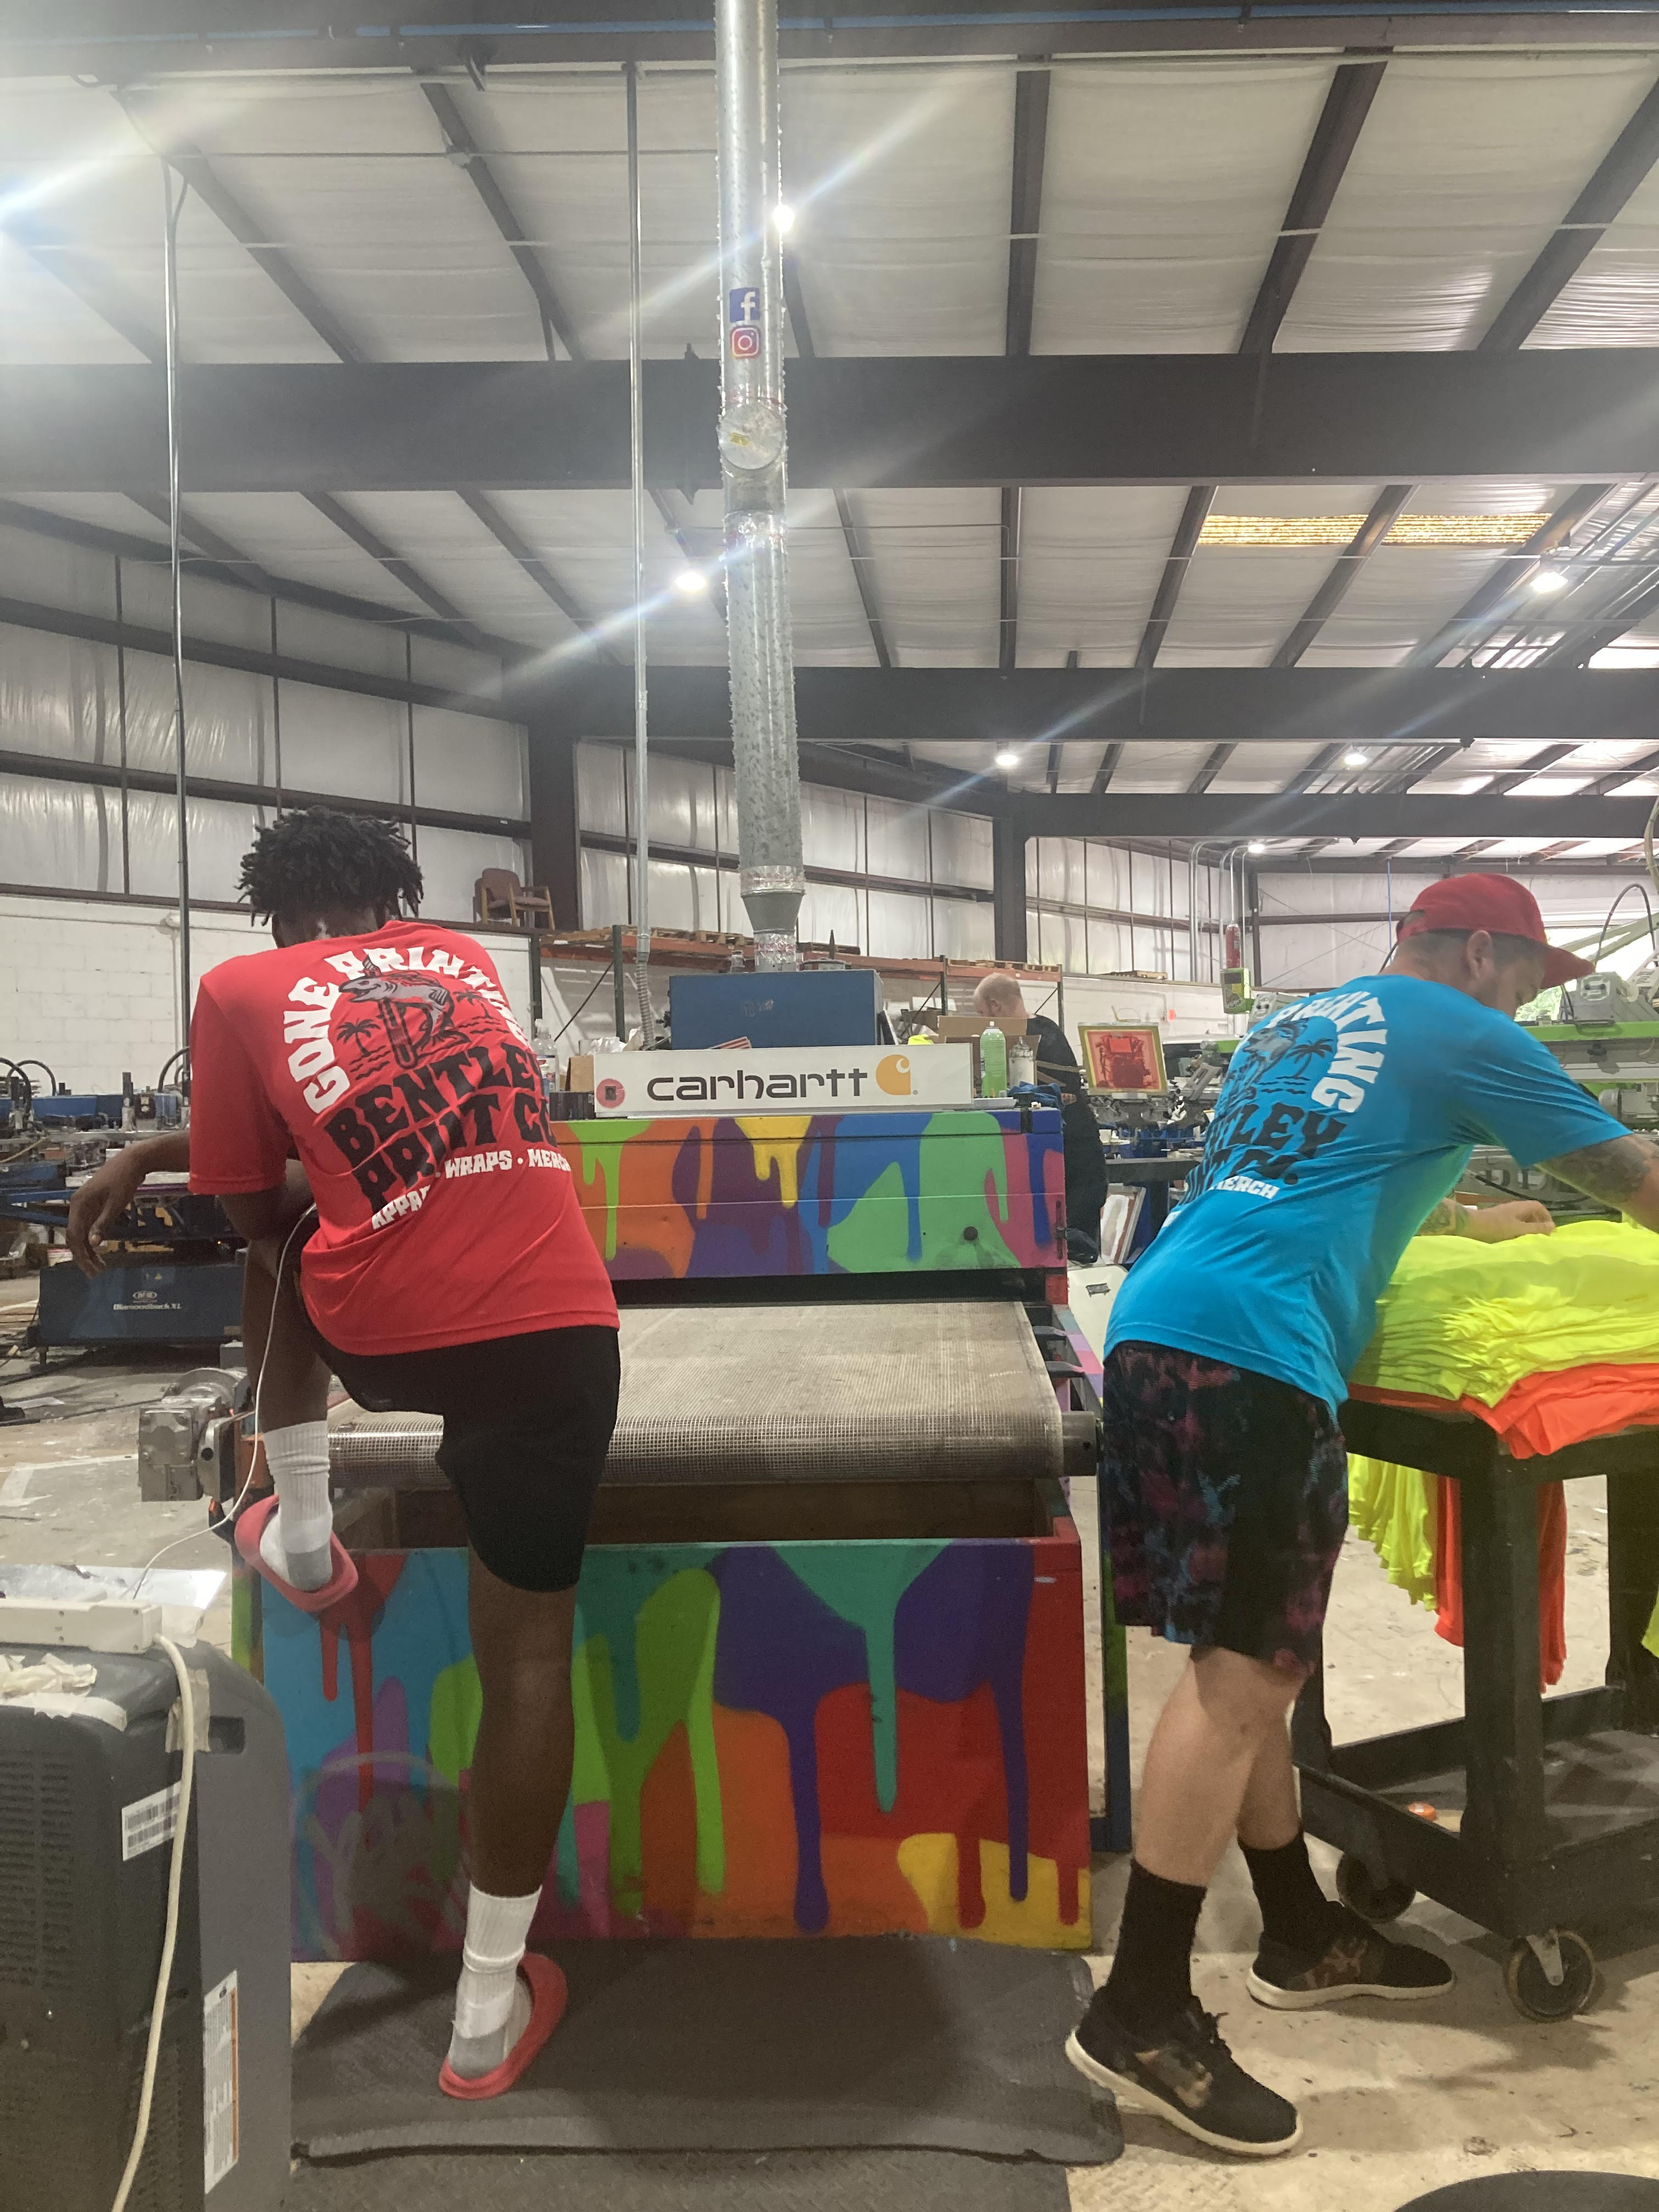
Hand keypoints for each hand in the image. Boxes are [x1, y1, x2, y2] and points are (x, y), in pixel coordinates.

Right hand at [66, 1153, 145, 1275]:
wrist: (132, 1161)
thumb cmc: (124, 1181)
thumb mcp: (116, 1204)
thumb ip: (103, 1223)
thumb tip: (94, 1244)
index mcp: (79, 1204)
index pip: (74, 1235)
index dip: (81, 1255)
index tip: (91, 1269)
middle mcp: (77, 1205)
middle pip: (75, 1236)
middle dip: (84, 1256)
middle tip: (96, 1273)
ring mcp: (85, 1205)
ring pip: (82, 1232)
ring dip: (89, 1249)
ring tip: (100, 1266)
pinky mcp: (93, 1205)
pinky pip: (89, 1226)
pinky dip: (94, 1238)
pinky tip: (101, 1250)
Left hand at [1464, 1199, 1555, 1242]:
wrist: (1470, 1227)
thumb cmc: (1496, 1227)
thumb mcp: (1519, 1229)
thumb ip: (1536, 1229)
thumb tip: (1553, 1227)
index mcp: (1520, 1207)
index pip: (1538, 1207)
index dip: (1546, 1216)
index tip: (1549, 1230)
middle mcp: (1513, 1209)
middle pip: (1530, 1213)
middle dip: (1538, 1224)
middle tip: (1541, 1238)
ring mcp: (1504, 1215)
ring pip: (1521, 1220)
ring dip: (1527, 1229)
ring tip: (1530, 1242)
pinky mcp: (1496, 1222)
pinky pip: (1512, 1225)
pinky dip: (1517, 1232)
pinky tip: (1516, 1242)